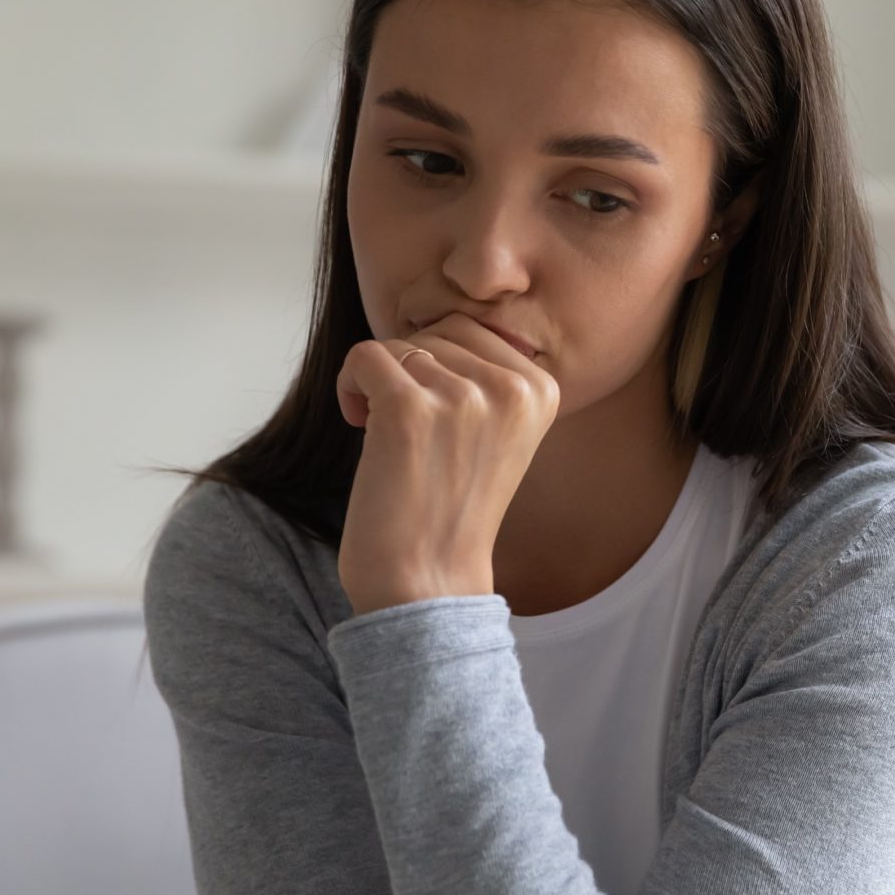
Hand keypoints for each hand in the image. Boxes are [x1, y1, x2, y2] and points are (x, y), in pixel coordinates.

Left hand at [335, 312, 558, 616]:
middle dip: (411, 368)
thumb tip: (440, 314)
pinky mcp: (410, 409)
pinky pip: (364, 356)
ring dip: (379, 382)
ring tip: (386, 434)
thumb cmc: (452, 507)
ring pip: (399, 344)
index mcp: (543, 390)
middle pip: (437, 331)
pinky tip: (360, 425)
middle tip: (407, 426)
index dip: (440, 364)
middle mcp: (511, 389)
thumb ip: (488, 375)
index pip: (474, 328)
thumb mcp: (499, 433)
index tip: (436, 415)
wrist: (428, 580)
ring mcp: (462, 397)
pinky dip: (350, 386)